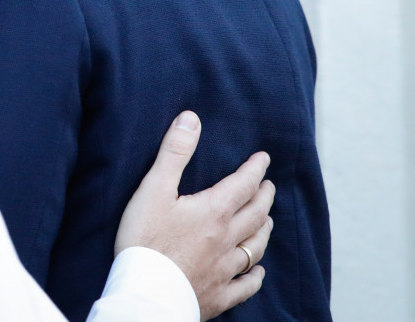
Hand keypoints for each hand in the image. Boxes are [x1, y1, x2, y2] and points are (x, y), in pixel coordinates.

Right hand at [115, 111, 274, 319]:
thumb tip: (191, 119)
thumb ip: (174, 153)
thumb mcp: (154, 188)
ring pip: (255, 247)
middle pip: (255, 215)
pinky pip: (245, 285)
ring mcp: (225, 269)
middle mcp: (227, 239)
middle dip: (264, 197)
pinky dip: (255, 276)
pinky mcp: (218, 295)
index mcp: (213, 212)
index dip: (255, 169)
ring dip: (264, 230)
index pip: (243, 184)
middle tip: (269, 186)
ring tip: (267, 220)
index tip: (263, 158)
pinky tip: (258, 271)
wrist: (146, 289)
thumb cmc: (145, 238)